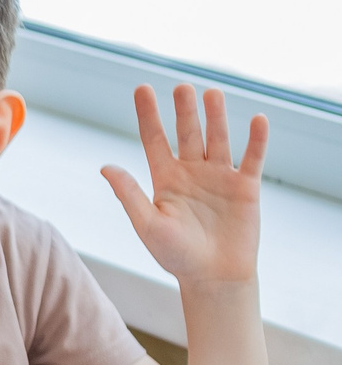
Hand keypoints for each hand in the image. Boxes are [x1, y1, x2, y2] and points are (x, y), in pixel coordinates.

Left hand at [102, 82, 264, 287]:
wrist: (213, 277)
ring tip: (212, 93)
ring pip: (218, 139)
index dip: (148, 115)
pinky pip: (252, 158)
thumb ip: (129, 194)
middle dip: (184, 111)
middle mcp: (192, 172)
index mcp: (165, 179)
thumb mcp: (147, 224)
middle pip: (188, 133)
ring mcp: (219, 177)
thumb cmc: (175, 255)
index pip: (154, 140)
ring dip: (216, 117)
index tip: (141, 88)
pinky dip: (256, 140)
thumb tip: (106, 167)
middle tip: (182, 87)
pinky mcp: (245, 187)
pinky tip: (258, 119)